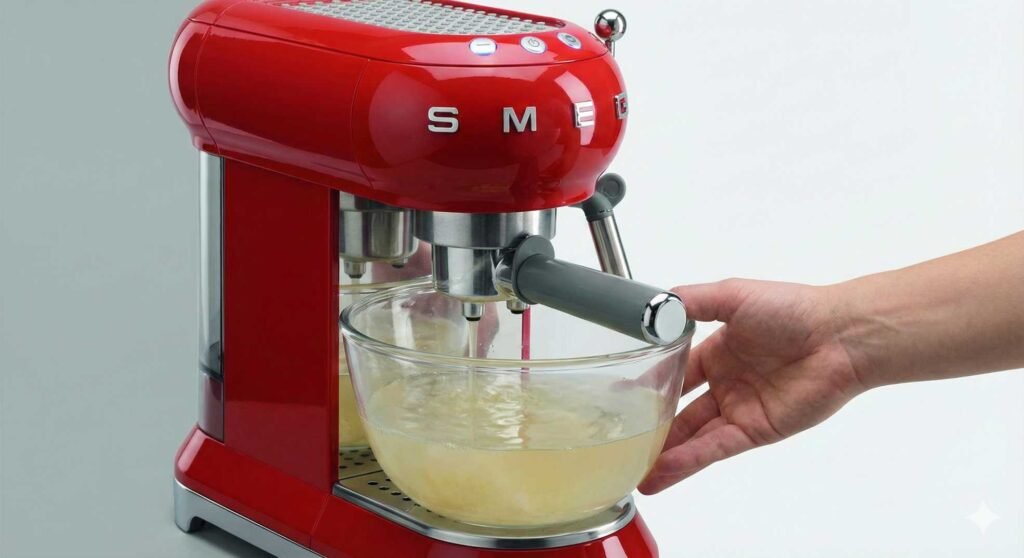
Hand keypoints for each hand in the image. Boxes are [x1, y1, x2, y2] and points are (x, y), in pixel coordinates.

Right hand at [639, 279, 865, 493]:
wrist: (839, 337)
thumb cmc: (793, 310)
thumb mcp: (732, 295)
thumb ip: (691, 302)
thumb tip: (655, 307)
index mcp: (718, 349)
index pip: (675, 372)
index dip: (647, 384)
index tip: (616, 395)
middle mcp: (727, 382)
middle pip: (680, 410)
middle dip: (652, 427)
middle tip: (620, 441)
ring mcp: (740, 408)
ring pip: (693, 435)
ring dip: (664, 453)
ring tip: (633, 472)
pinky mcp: (755, 430)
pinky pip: (713, 448)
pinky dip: (687, 461)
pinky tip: (661, 472)